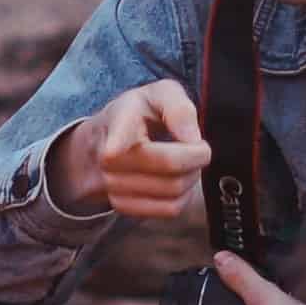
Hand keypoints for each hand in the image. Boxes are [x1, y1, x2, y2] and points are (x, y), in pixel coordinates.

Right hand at [52, 79, 210, 223]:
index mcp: (120, 120)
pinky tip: (177, 180)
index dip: (116, 143)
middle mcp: (109, 156)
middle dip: (197, 156)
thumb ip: (179, 108)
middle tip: (199, 148)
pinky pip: (168, 209)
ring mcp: (111, 184)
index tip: (111, 152)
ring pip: (173, 190)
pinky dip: (183, 196)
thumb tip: (191, 138)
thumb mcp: (160, 95)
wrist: (105, 140)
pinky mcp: (122, 206)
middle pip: (170, 164)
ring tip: (186, 161)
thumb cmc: (141, 115)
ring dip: (191, 176)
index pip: (117, 134)